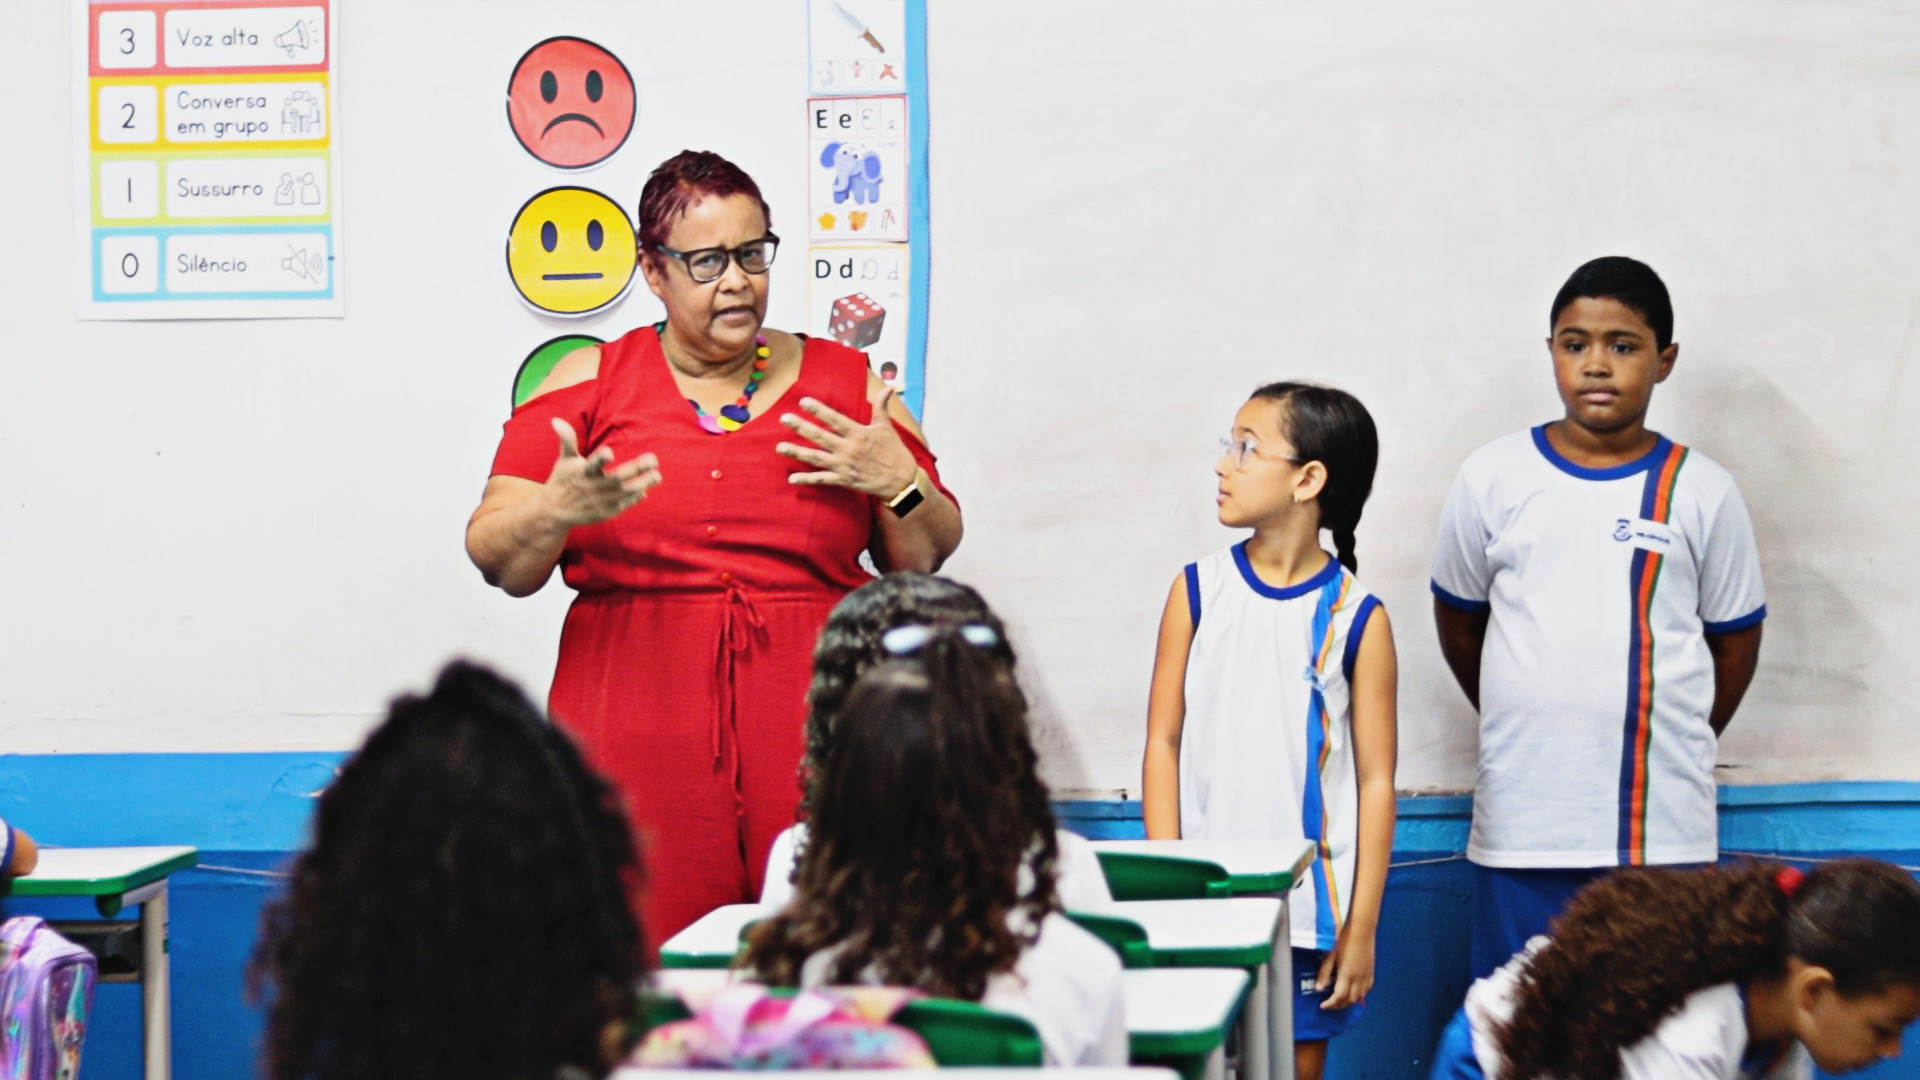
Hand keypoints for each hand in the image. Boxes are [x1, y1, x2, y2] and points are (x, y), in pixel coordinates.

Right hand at [541, 418, 660, 526]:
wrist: (554, 511)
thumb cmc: (562, 480)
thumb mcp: (564, 460)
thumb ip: (567, 440)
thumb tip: (556, 420)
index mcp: (583, 472)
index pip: (592, 464)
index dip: (600, 459)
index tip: (610, 452)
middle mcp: (592, 487)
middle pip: (616, 478)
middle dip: (635, 469)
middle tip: (653, 460)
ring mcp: (599, 501)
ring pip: (624, 492)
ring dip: (641, 484)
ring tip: (657, 476)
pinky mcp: (604, 512)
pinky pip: (622, 505)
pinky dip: (633, 499)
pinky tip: (645, 490)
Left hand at [776, 383, 917, 496]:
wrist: (901, 481)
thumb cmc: (894, 452)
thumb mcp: (887, 428)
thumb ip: (882, 407)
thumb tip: (889, 387)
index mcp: (858, 433)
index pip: (834, 419)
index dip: (818, 410)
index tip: (803, 401)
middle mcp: (848, 449)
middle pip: (820, 436)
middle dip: (800, 427)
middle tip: (784, 418)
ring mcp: (844, 465)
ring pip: (816, 458)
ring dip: (796, 452)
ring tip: (779, 447)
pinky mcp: (844, 480)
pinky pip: (822, 479)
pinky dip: (807, 479)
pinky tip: (792, 478)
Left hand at [1317, 927, 1374, 1009]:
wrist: (1361, 927)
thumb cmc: (1343, 937)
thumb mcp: (1330, 954)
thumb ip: (1324, 972)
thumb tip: (1318, 988)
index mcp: (1347, 973)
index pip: (1339, 996)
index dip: (1330, 1004)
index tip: (1322, 1006)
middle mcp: (1359, 977)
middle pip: (1351, 999)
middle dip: (1339, 1005)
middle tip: (1329, 1005)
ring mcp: (1367, 974)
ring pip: (1360, 996)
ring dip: (1350, 1001)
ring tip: (1340, 1000)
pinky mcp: (1371, 970)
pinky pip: (1367, 988)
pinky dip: (1360, 994)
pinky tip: (1354, 992)